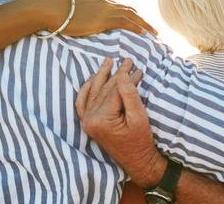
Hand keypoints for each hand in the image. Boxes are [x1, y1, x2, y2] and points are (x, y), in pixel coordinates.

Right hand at [50, 0, 158, 36]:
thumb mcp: (69, 9)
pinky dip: (137, 27)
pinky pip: (126, 22)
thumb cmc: (54, 10)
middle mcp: (104, 1)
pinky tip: (144, 34)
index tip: (136, 21)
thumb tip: (72, 16)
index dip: (128, 14)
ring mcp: (105, 9)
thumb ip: (76, 11)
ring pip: (132, 15)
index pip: (117, 6)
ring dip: (144, 24)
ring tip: (153, 33)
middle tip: (150, 28)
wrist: (51, 8)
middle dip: (140, 19)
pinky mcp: (104, 18)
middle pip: (128, 9)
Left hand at [76, 58, 166, 188]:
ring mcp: (87, 122)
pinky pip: (82, 103)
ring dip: (101, 76)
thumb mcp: (139, 117)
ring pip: (93, 92)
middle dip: (118, 75)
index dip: (128, 79)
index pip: (115, 92)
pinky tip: (92, 78)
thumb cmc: (141, 140)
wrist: (137, 161)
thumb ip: (129, 95)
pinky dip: (86, 90)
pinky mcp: (88, 123)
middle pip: (104, 90)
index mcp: (100, 119)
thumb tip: (122, 75)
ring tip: (109, 61)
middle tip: (129, 61)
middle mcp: (89, 120)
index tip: (138, 68)